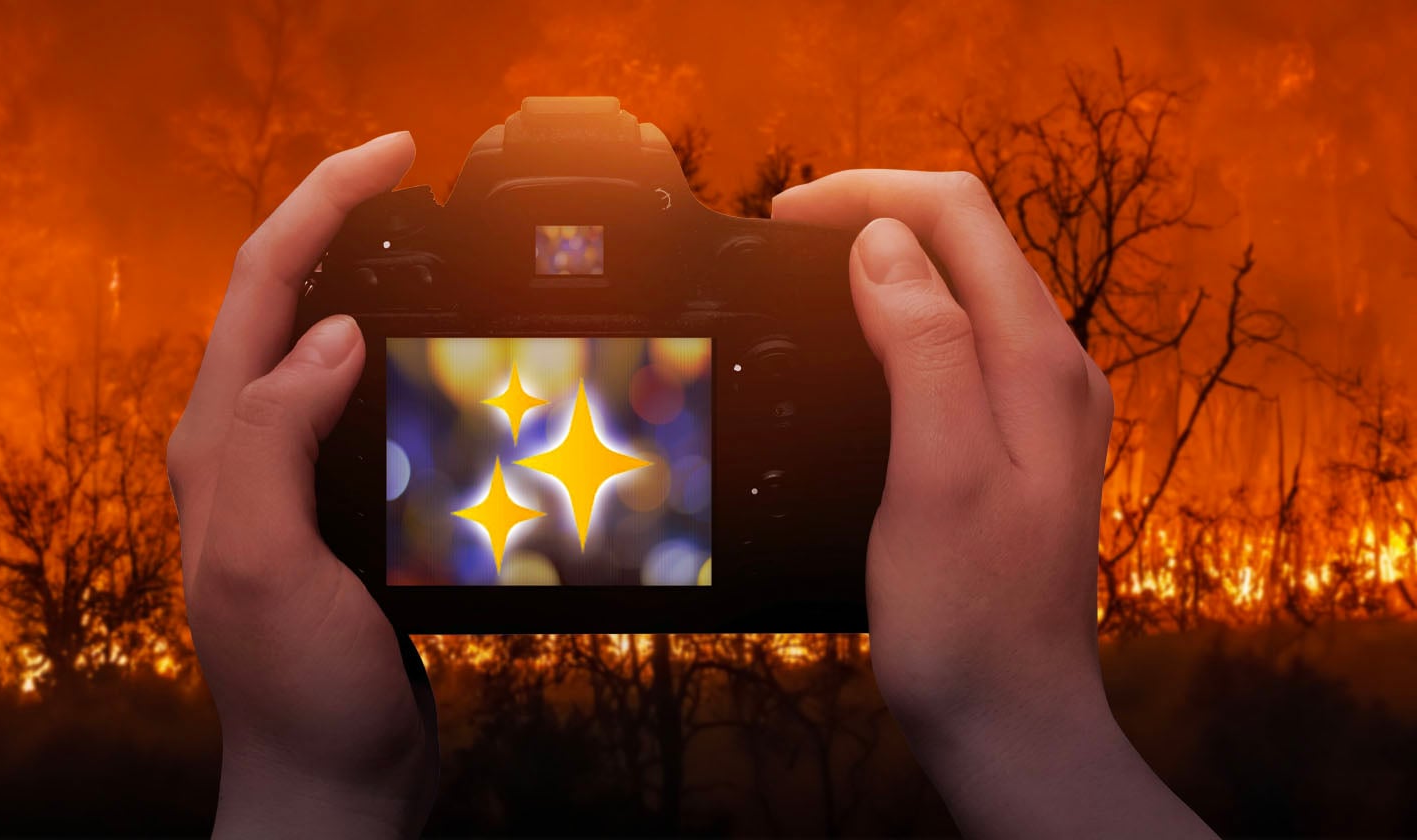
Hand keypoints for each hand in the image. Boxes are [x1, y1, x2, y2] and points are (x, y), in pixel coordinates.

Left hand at [166, 132, 436, 838]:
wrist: (333, 779)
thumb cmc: (295, 690)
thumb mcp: (264, 563)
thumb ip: (273, 441)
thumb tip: (328, 334)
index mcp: (220, 443)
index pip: (261, 285)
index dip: (323, 204)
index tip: (394, 158)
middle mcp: (246, 447)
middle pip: (289, 298)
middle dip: (346, 225)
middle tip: (421, 186)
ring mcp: (293, 477)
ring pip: (330, 346)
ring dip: (380, 286)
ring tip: (442, 257)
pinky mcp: (339, 508)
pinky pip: (368, 406)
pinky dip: (408, 362)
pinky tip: (453, 365)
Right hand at [774, 172, 1212, 838]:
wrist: (1013, 720)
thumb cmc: (971, 619)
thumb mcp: (937, 477)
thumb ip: (925, 349)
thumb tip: (885, 245)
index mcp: (1037, 361)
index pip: (959, 213)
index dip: (867, 195)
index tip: (783, 220)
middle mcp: (1054, 368)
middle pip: (968, 238)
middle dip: (875, 214)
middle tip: (782, 242)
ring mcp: (1042, 405)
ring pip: (966, 286)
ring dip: (889, 262)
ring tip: (809, 279)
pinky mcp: (1019, 441)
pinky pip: (963, 340)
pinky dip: (904, 317)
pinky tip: (859, 348)